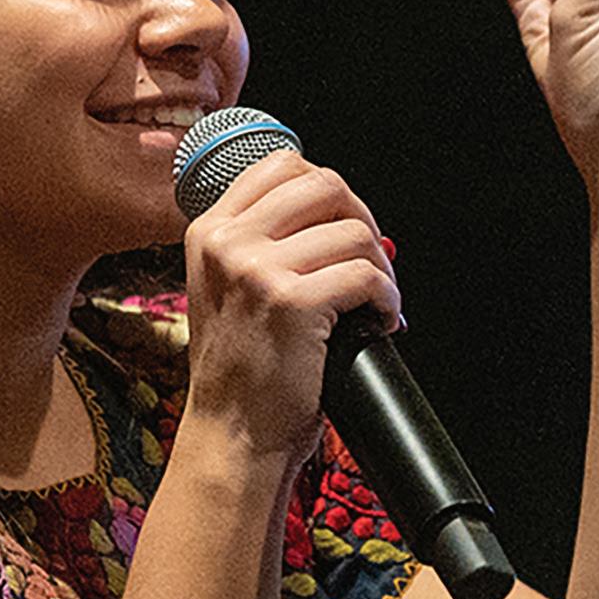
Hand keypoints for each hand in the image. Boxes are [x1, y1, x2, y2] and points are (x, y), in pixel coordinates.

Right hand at [178, 148, 399, 470]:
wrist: (233, 435)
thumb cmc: (241, 370)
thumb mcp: (226, 288)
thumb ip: (259, 241)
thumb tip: (330, 207)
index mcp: (209, 230)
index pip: (282, 164)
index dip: (328, 190)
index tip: (343, 225)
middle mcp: (228, 243)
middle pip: (325, 184)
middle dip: (363, 219)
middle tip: (369, 260)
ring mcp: (257, 270)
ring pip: (354, 232)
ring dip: (381, 268)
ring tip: (375, 302)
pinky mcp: (293, 303)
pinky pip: (366, 275)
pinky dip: (388, 299)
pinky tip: (380, 321)